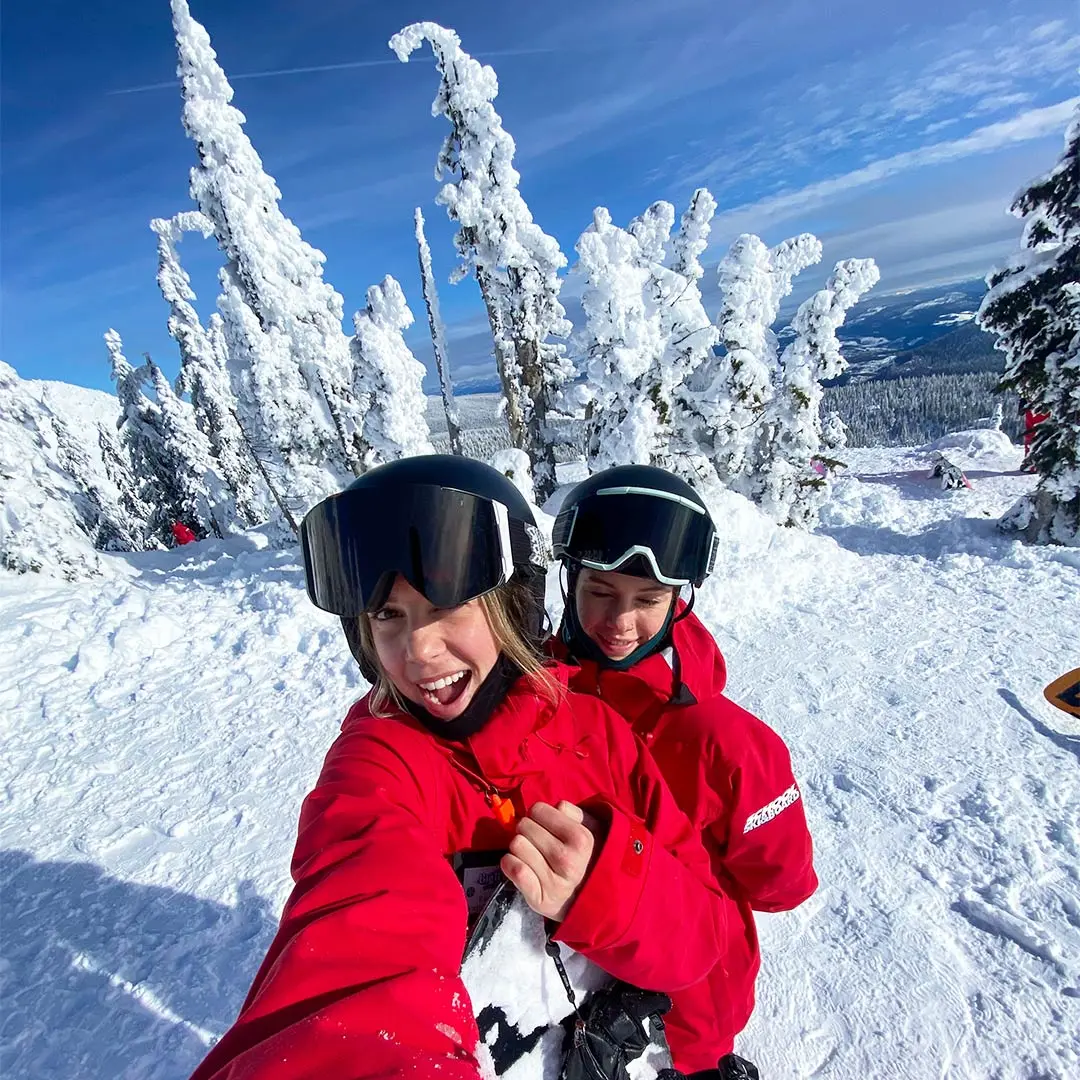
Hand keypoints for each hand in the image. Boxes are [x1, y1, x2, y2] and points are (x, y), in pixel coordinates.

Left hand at [500, 801, 600, 920]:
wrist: (585, 897)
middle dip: (527, 830)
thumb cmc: (581, 855)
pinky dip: (509, 863)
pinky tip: (519, 865)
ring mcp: (553, 882)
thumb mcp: (587, 828)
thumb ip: (570, 811)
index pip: (538, 810)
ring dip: (519, 848)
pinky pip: (513, 868)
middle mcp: (568, 860)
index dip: (537, 815)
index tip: (543, 825)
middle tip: (536, 841)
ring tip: (531, 854)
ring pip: (516, 845)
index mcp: (581, 838)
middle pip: (523, 826)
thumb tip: (549, 807)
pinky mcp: (539, 899)